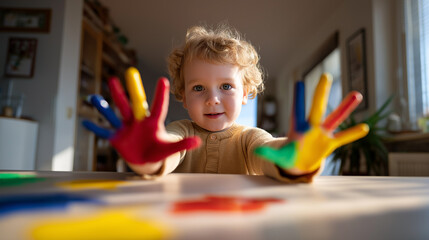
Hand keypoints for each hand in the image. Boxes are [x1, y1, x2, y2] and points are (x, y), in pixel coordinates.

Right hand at [83, 68, 200, 164]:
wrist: (145, 159)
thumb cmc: (158, 150)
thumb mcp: (170, 149)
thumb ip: (182, 145)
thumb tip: (199, 141)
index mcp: (152, 122)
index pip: (158, 107)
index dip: (161, 95)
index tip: (163, 80)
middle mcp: (138, 121)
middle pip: (133, 104)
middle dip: (128, 91)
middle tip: (128, 73)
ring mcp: (126, 128)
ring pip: (115, 114)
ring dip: (106, 107)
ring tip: (95, 97)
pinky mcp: (116, 137)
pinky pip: (104, 132)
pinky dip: (95, 129)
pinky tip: (85, 123)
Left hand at [255, 73, 368, 172]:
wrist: (297, 164)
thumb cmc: (286, 156)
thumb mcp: (278, 156)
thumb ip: (269, 153)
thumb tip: (256, 151)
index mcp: (297, 127)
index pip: (297, 109)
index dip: (298, 98)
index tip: (298, 82)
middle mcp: (311, 126)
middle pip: (317, 107)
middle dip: (321, 93)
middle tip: (326, 75)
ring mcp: (322, 133)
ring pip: (335, 118)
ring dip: (346, 107)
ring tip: (357, 94)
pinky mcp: (330, 144)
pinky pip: (343, 138)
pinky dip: (353, 134)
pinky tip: (364, 127)